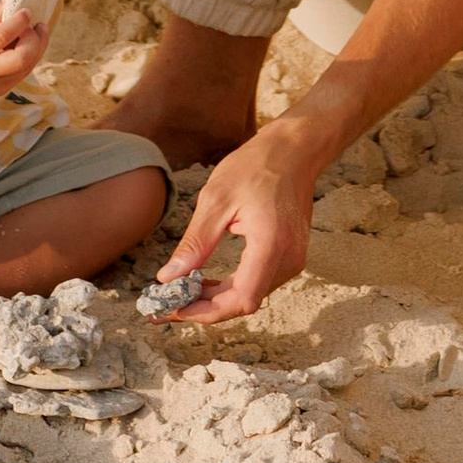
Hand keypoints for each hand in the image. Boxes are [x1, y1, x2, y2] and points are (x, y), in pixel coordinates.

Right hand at [0, 0, 45, 102]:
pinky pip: (21, 74)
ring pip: (27, 68)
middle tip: (35, 24)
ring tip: (33, 31)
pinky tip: (22, 45)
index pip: (2, 36)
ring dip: (36, 48)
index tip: (27, 9)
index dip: (19, 21)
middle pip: (22, 59)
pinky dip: (28, 58)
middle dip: (35, 39)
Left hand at [149, 114, 320, 322]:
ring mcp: (293, 258)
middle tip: (167, 305)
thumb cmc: (256, 166)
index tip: (175, 310)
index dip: (206, 312)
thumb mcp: (216, 199)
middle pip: (245, 302)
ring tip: (182, 292)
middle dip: (205, 308)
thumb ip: (195, 243)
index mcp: (271, 244)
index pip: (240, 299)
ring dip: (216, 299)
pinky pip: (258, 282)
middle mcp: (288, 258)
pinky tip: (206, 281)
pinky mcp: (290, 255)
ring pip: (251, 296)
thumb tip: (168, 278)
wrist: (294, 149)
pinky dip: (230, 287)